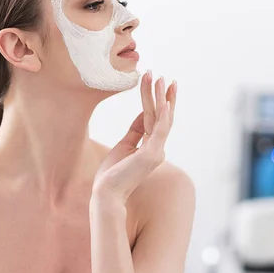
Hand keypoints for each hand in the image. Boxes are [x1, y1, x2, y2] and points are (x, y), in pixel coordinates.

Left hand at [92, 71, 176, 204]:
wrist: (106, 194)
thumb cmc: (112, 174)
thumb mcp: (123, 146)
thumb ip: (134, 131)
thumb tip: (141, 113)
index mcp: (151, 148)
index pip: (156, 120)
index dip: (159, 102)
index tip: (159, 85)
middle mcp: (158, 150)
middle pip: (163, 117)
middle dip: (165, 96)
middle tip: (167, 78)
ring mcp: (156, 152)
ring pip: (162, 119)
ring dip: (162, 98)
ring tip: (161, 80)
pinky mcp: (150, 155)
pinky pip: (158, 130)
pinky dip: (162, 115)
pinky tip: (163, 102)